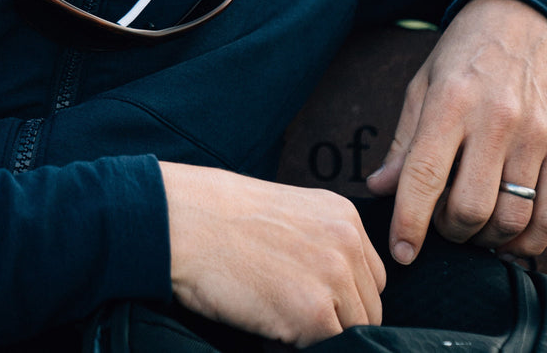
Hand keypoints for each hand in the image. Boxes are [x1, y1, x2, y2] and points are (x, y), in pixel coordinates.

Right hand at [159, 161, 384, 346]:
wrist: (183, 221)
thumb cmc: (220, 217)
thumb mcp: (288, 214)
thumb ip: (321, 242)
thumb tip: (335, 288)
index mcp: (343, 214)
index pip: (370, 277)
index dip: (343, 296)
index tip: (311, 297)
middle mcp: (347, 241)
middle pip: (368, 307)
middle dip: (336, 317)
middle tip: (289, 309)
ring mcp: (334, 276)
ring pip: (354, 331)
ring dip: (320, 333)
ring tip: (278, 314)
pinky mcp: (315, 312)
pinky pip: (329, 347)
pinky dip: (301, 345)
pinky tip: (271, 324)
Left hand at [366, 0, 546, 262]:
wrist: (522, 15)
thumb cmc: (466, 51)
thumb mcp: (424, 83)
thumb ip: (405, 141)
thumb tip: (380, 189)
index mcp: (450, 101)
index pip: (424, 175)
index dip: (409, 222)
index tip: (401, 252)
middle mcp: (495, 120)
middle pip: (470, 208)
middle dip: (451, 232)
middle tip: (444, 227)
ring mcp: (536, 134)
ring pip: (513, 219)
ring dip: (490, 238)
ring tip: (477, 227)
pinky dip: (533, 237)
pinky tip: (515, 230)